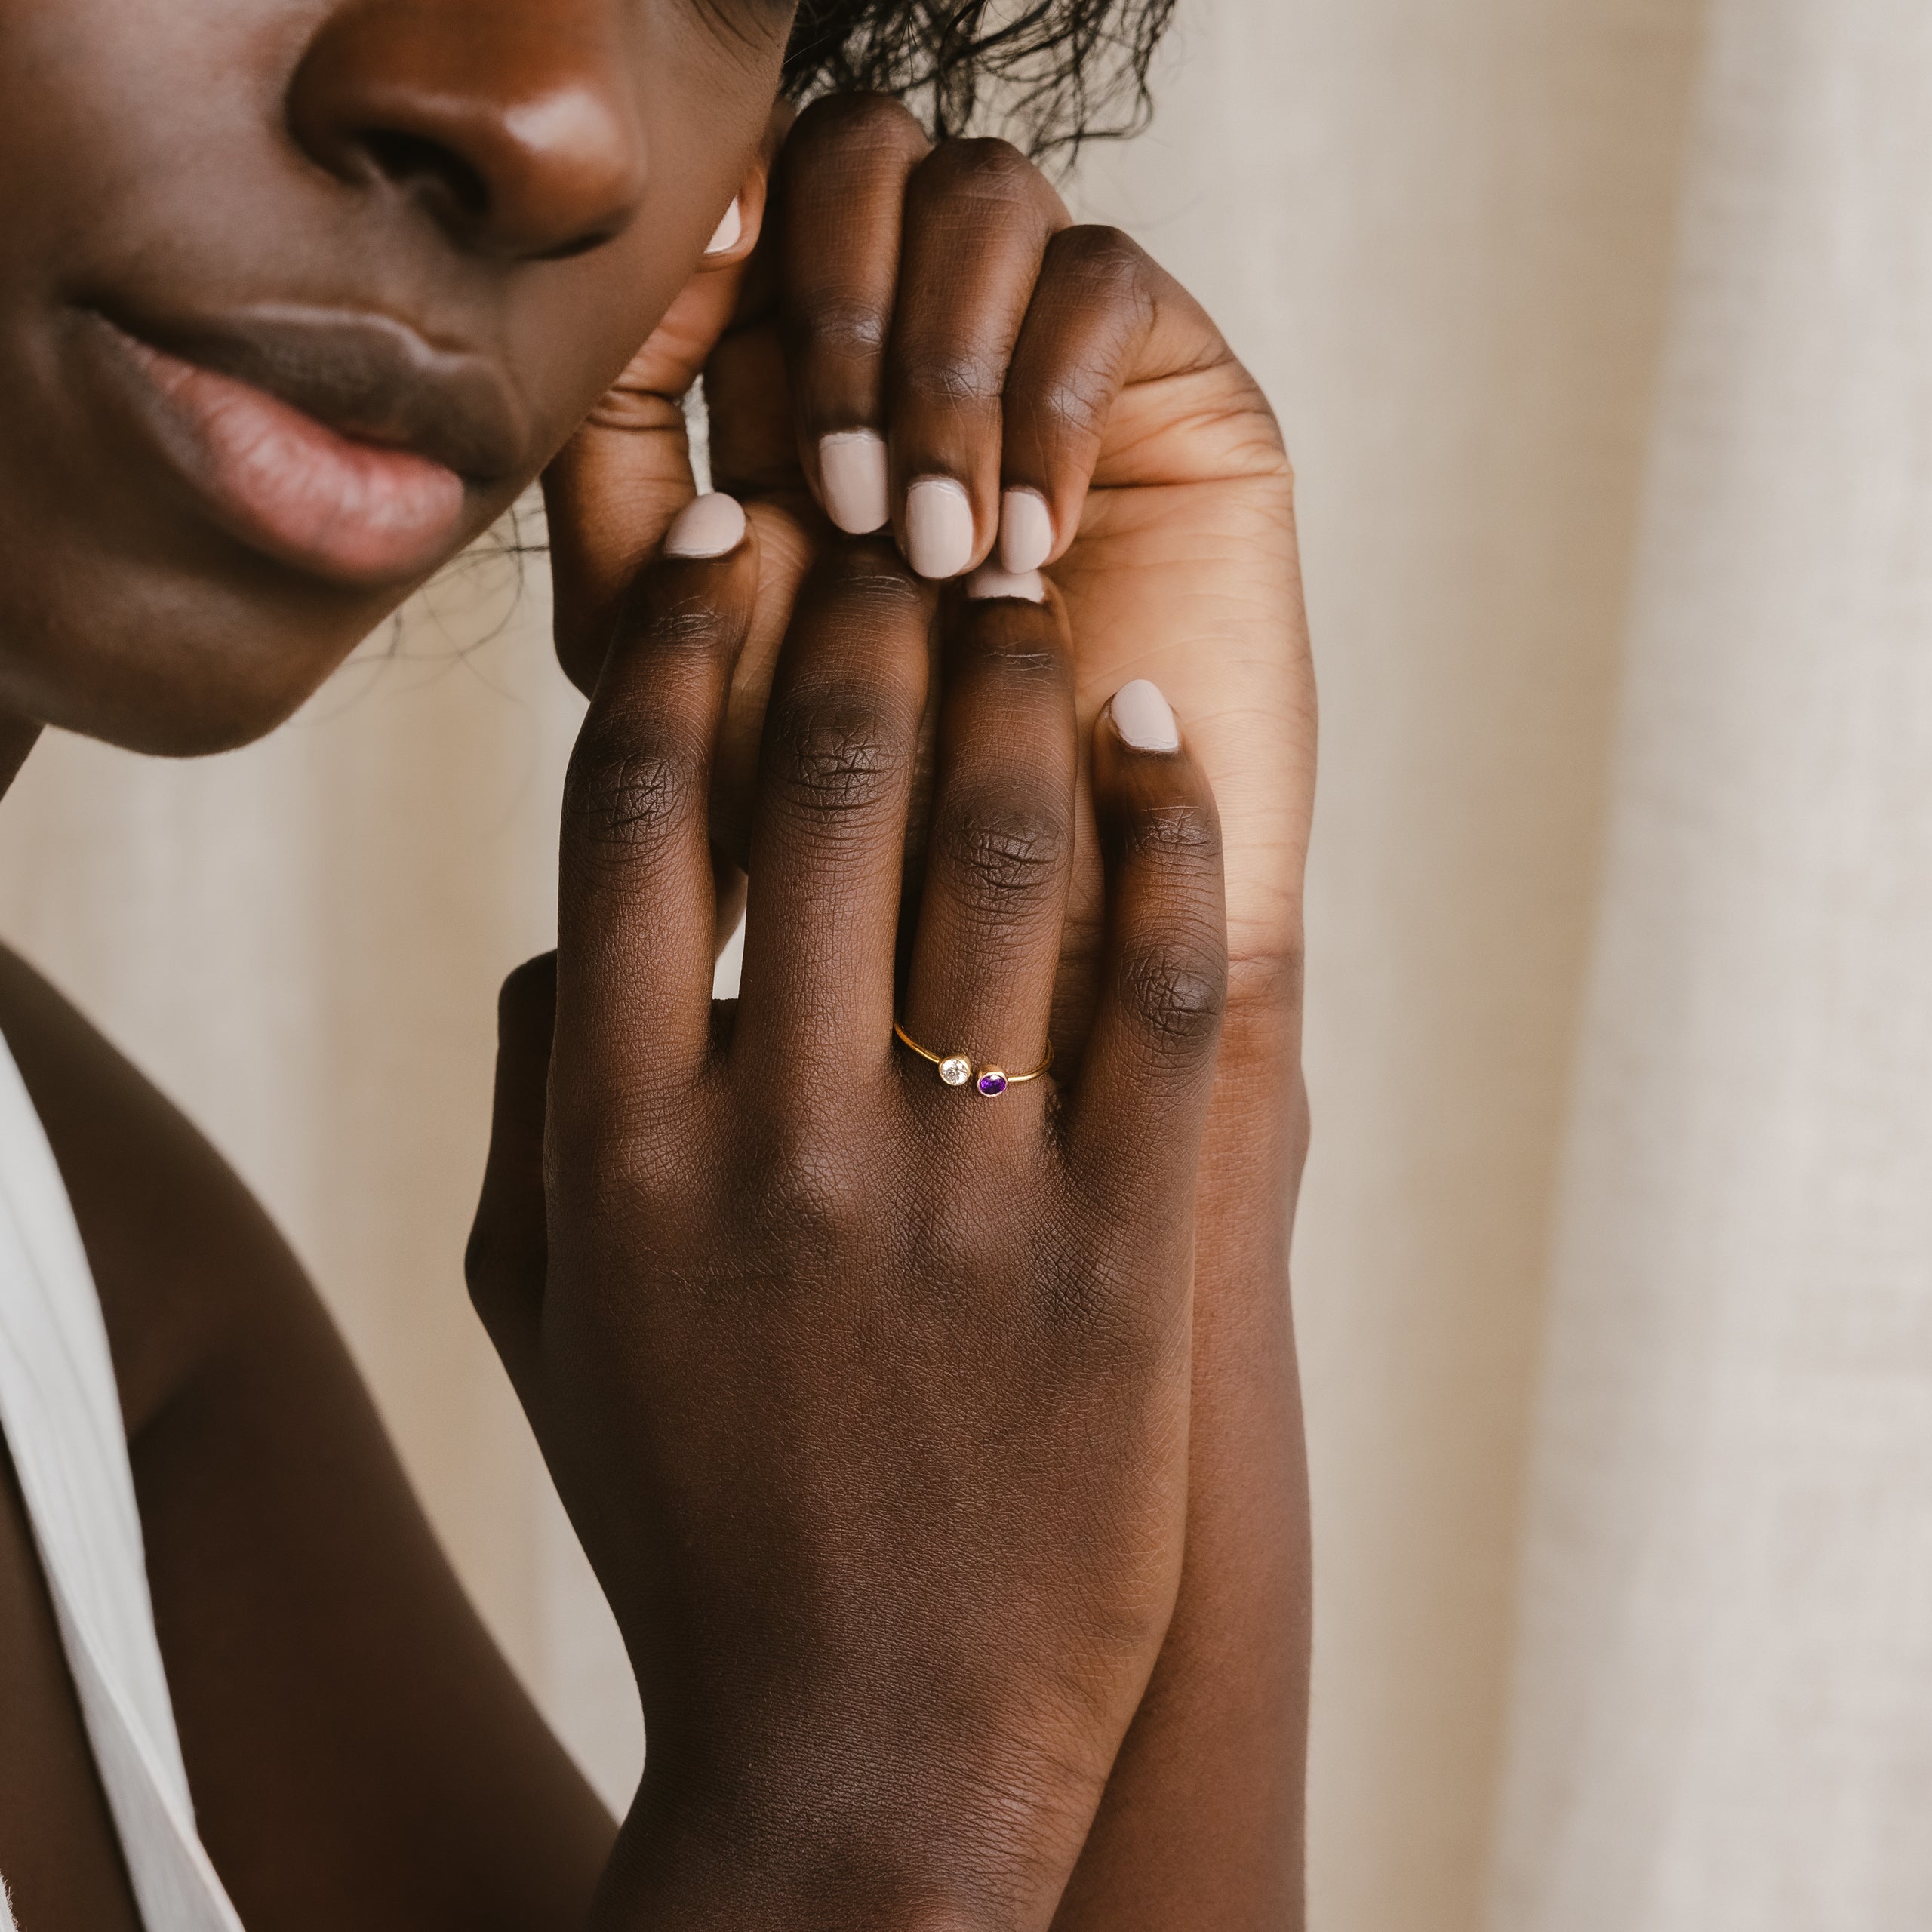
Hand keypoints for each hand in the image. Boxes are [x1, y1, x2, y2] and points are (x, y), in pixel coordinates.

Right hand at [467, 509, 1230, 1930]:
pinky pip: (1166, 984)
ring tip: (1025, 595)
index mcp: (620, 1141)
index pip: (641, 809)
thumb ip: (530, 1100)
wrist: (867, 1744)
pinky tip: (1154, 737)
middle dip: (866, 610)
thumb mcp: (543, 1315)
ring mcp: (964, 1196)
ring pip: (1001, 849)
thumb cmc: (693, 1516)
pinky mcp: (1128, 1257)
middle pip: (826, 781)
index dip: (690, 641)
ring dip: (1016, 684)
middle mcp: (780, 1139)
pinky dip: (1167, 830)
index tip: (734, 541)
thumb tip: (574, 921)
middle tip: (902, 522)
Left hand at [544, 94, 1311, 1016]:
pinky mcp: (1157, 392)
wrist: (1058, 926)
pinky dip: (1052, 400)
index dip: (702, 251)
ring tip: (947, 555)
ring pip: (979, 193)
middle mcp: (909, 359)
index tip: (702, 333)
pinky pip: (1102, 278)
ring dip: (943, 368)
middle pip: (850, 157)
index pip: (730, 232)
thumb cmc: (871, 830)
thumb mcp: (693, 692)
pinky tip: (1036, 546)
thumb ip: (631, 517)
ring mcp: (1035, 363)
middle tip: (848, 503)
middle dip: (835, 313)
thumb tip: (657, 305)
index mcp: (784, 405)